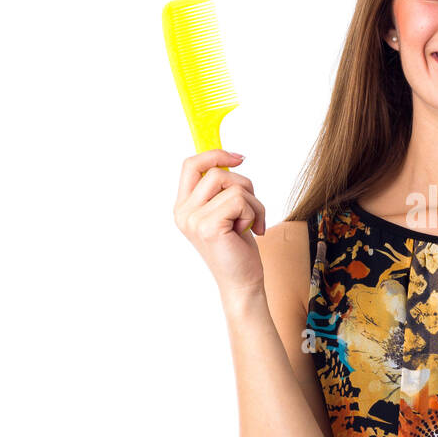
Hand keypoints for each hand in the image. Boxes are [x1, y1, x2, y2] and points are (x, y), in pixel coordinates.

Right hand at [172, 148, 268, 298]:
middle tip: (252, 209)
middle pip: (216, 172)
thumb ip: (222, 189)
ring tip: (251, 223)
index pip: (190, 165)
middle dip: (245, 186)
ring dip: (253, 203)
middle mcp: (183, 212)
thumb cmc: (237, 248)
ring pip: (233, 185)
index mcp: (184, 206)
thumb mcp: (226, 212)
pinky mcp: (208, 226)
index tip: (239, 157)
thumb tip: (231, 157)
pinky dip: (254, 214)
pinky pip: (240, 200)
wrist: (242, 282)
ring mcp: (193, 219)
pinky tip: (250, 231)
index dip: (215, 154)